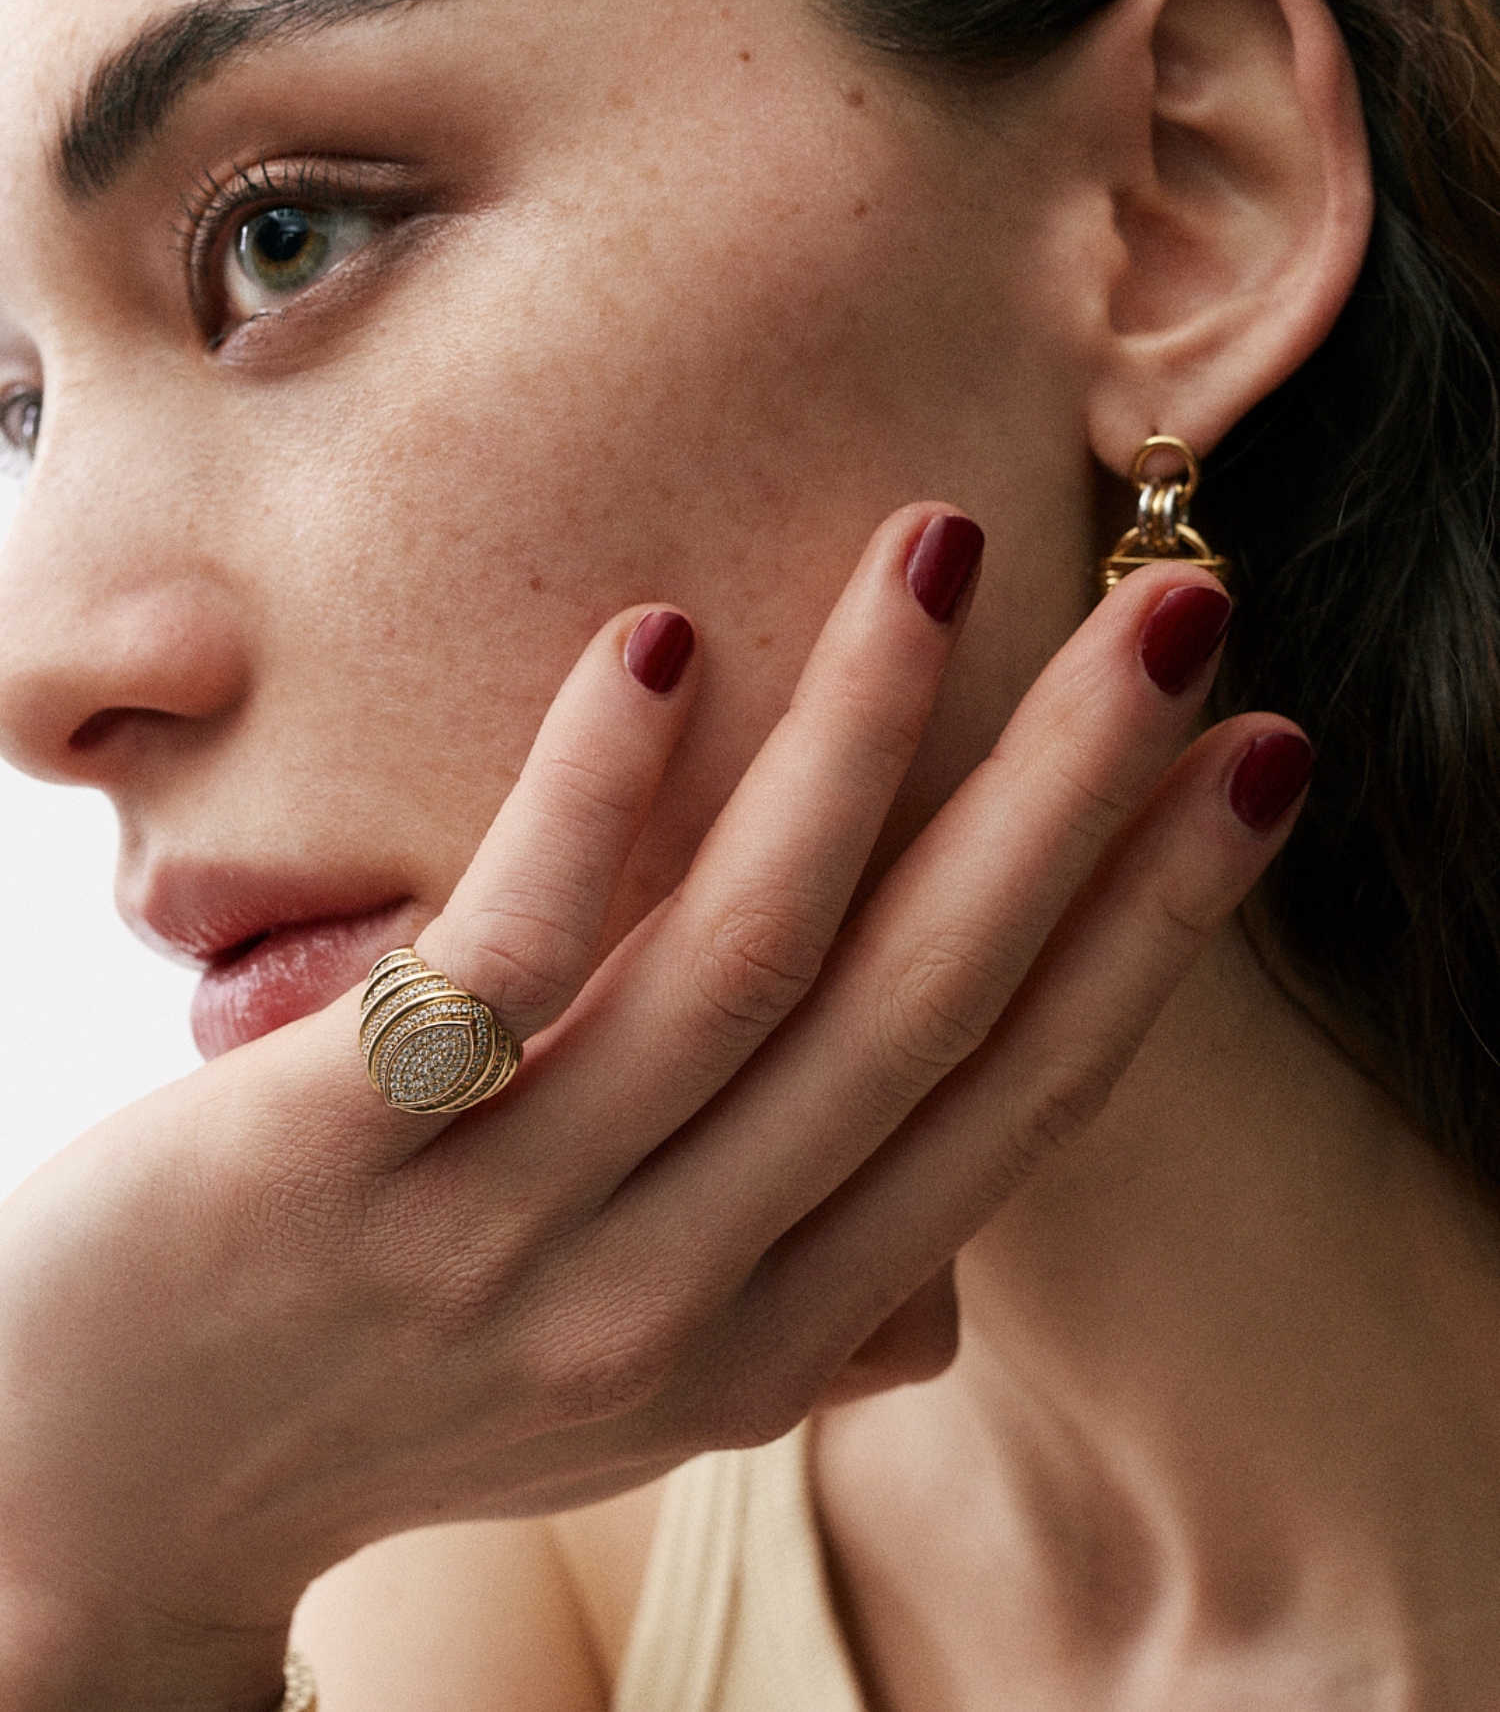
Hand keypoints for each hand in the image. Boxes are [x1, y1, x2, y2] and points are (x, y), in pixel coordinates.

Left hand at [0, 505, 1303, 1708]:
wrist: (99, 1489)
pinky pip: (502, 962)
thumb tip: (945, 1294)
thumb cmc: (392, 1382)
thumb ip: (801, 1324)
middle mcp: (670, 1297)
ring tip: (935, 557)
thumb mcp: (629, 1388)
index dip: (1146, 932)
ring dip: (857, 744)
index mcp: (770, 1337)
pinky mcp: (332, 1159)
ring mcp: (502, 1236)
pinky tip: (659, 647)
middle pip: (911, 1012)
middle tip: (1178, 612)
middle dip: (1068, 800)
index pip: (1003, 1106)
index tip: (1250, 767)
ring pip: (736, 965)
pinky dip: (594, 799)